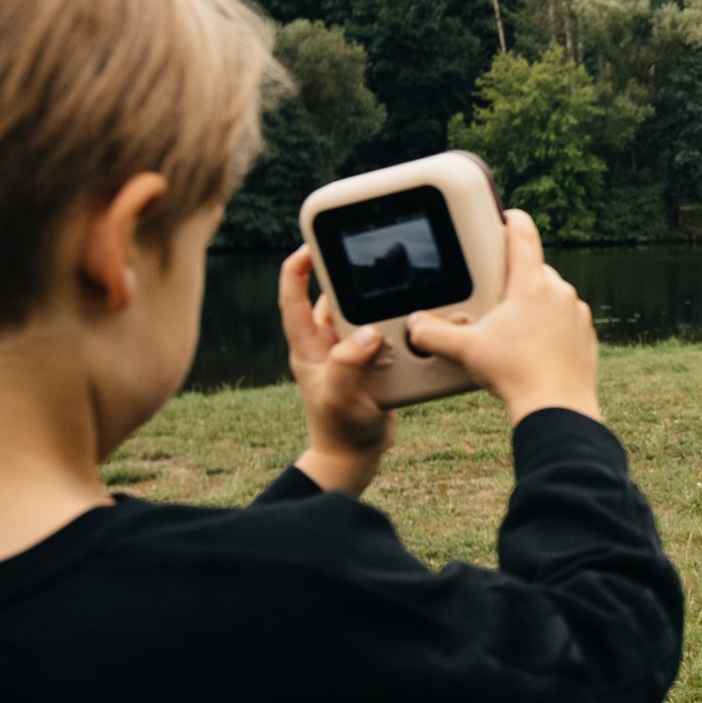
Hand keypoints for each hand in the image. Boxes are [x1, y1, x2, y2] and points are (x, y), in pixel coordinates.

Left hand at [280, 247, 393, 493]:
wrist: (355, 455)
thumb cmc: (341, 430)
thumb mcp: (340, 397)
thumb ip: (347, 364)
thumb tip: (367, 334)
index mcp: (307, 348)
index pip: (292, 300)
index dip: (296, 270)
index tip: (310, 247)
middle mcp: (324, 346)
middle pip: (329, 299)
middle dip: (345, 280)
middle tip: (365, 262)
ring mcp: (346, 354)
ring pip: (357, 314)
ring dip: (373, 303)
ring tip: (392, 290)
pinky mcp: (369, 362)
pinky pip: (379, 332)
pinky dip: (392, 324)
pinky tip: (409, 321)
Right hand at [407, 210, 601, 422]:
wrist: (557, 407)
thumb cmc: (514, 373)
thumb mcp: (465, 350)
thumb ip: (432, 334)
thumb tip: (414, 326)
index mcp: (531, 284)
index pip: (523, 234)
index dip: (512, 219)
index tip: (506, 215)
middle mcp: (559, 292)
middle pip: (534, 270)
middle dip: (514, 280)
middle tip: (494, 299)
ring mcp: (577, 313)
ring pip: (552, 296)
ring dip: (534, 305)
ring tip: (512, 329)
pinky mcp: (586, 335)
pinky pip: (566, 320)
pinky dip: (551, 327)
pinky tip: (534, 347)